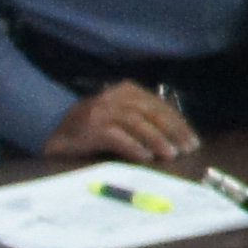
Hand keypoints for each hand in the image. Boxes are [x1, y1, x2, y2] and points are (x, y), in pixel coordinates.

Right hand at [38, 81, 196, 164]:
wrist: (54, 129)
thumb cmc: (94, 125)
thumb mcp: (120, 115)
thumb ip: (144, 119)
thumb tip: (177, 137)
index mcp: (127, 90)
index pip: (159, 106)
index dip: (178, 123)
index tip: (193, 140)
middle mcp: (115, 97)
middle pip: (152, 112)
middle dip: (173, 131)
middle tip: (188, 148)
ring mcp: (102, 111)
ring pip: (137, 123)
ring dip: (157, 139)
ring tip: (171, 154)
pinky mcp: (91, 127)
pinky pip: (117, 137)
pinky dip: (133, 146)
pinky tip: (145, 157)